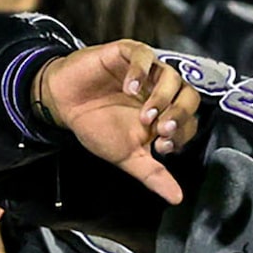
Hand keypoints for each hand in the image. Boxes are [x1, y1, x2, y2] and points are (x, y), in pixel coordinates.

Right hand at [32, 40, 197, 203]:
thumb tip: (176, 198)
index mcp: (166, 114)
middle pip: (189, 96)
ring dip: (162, 97)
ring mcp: (146, 71)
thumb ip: (153, 175)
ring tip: (144, 114)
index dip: (180, 135)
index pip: (189, 121)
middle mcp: (161, 91)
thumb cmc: (96, 127)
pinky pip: (144, 55)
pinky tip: (129, 87)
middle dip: (179, 114)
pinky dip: (141, 70)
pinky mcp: (127, 53)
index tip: (159, 147)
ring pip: (171, 76)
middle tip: (159, 129)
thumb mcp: (127, 156)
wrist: (63, 104)